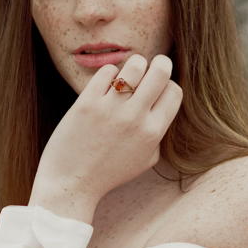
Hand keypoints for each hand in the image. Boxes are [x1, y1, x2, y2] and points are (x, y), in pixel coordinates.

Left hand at [28, 53, 182, 222]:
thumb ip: (157, 134)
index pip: (175, 91)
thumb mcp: (144, 160)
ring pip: (135, 64)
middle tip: (148, 70)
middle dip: (159, 64)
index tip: (156, 90)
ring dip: (133, 65)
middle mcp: (135, 119)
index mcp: (152, 133)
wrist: (72, 183)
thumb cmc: (108, 173)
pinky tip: (104, 85)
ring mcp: (111, 109)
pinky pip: (107, 71)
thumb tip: (159, 108)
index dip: (168, 86)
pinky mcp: (87, 103)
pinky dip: (108, 73)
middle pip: (161, 70)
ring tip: (125, 76)